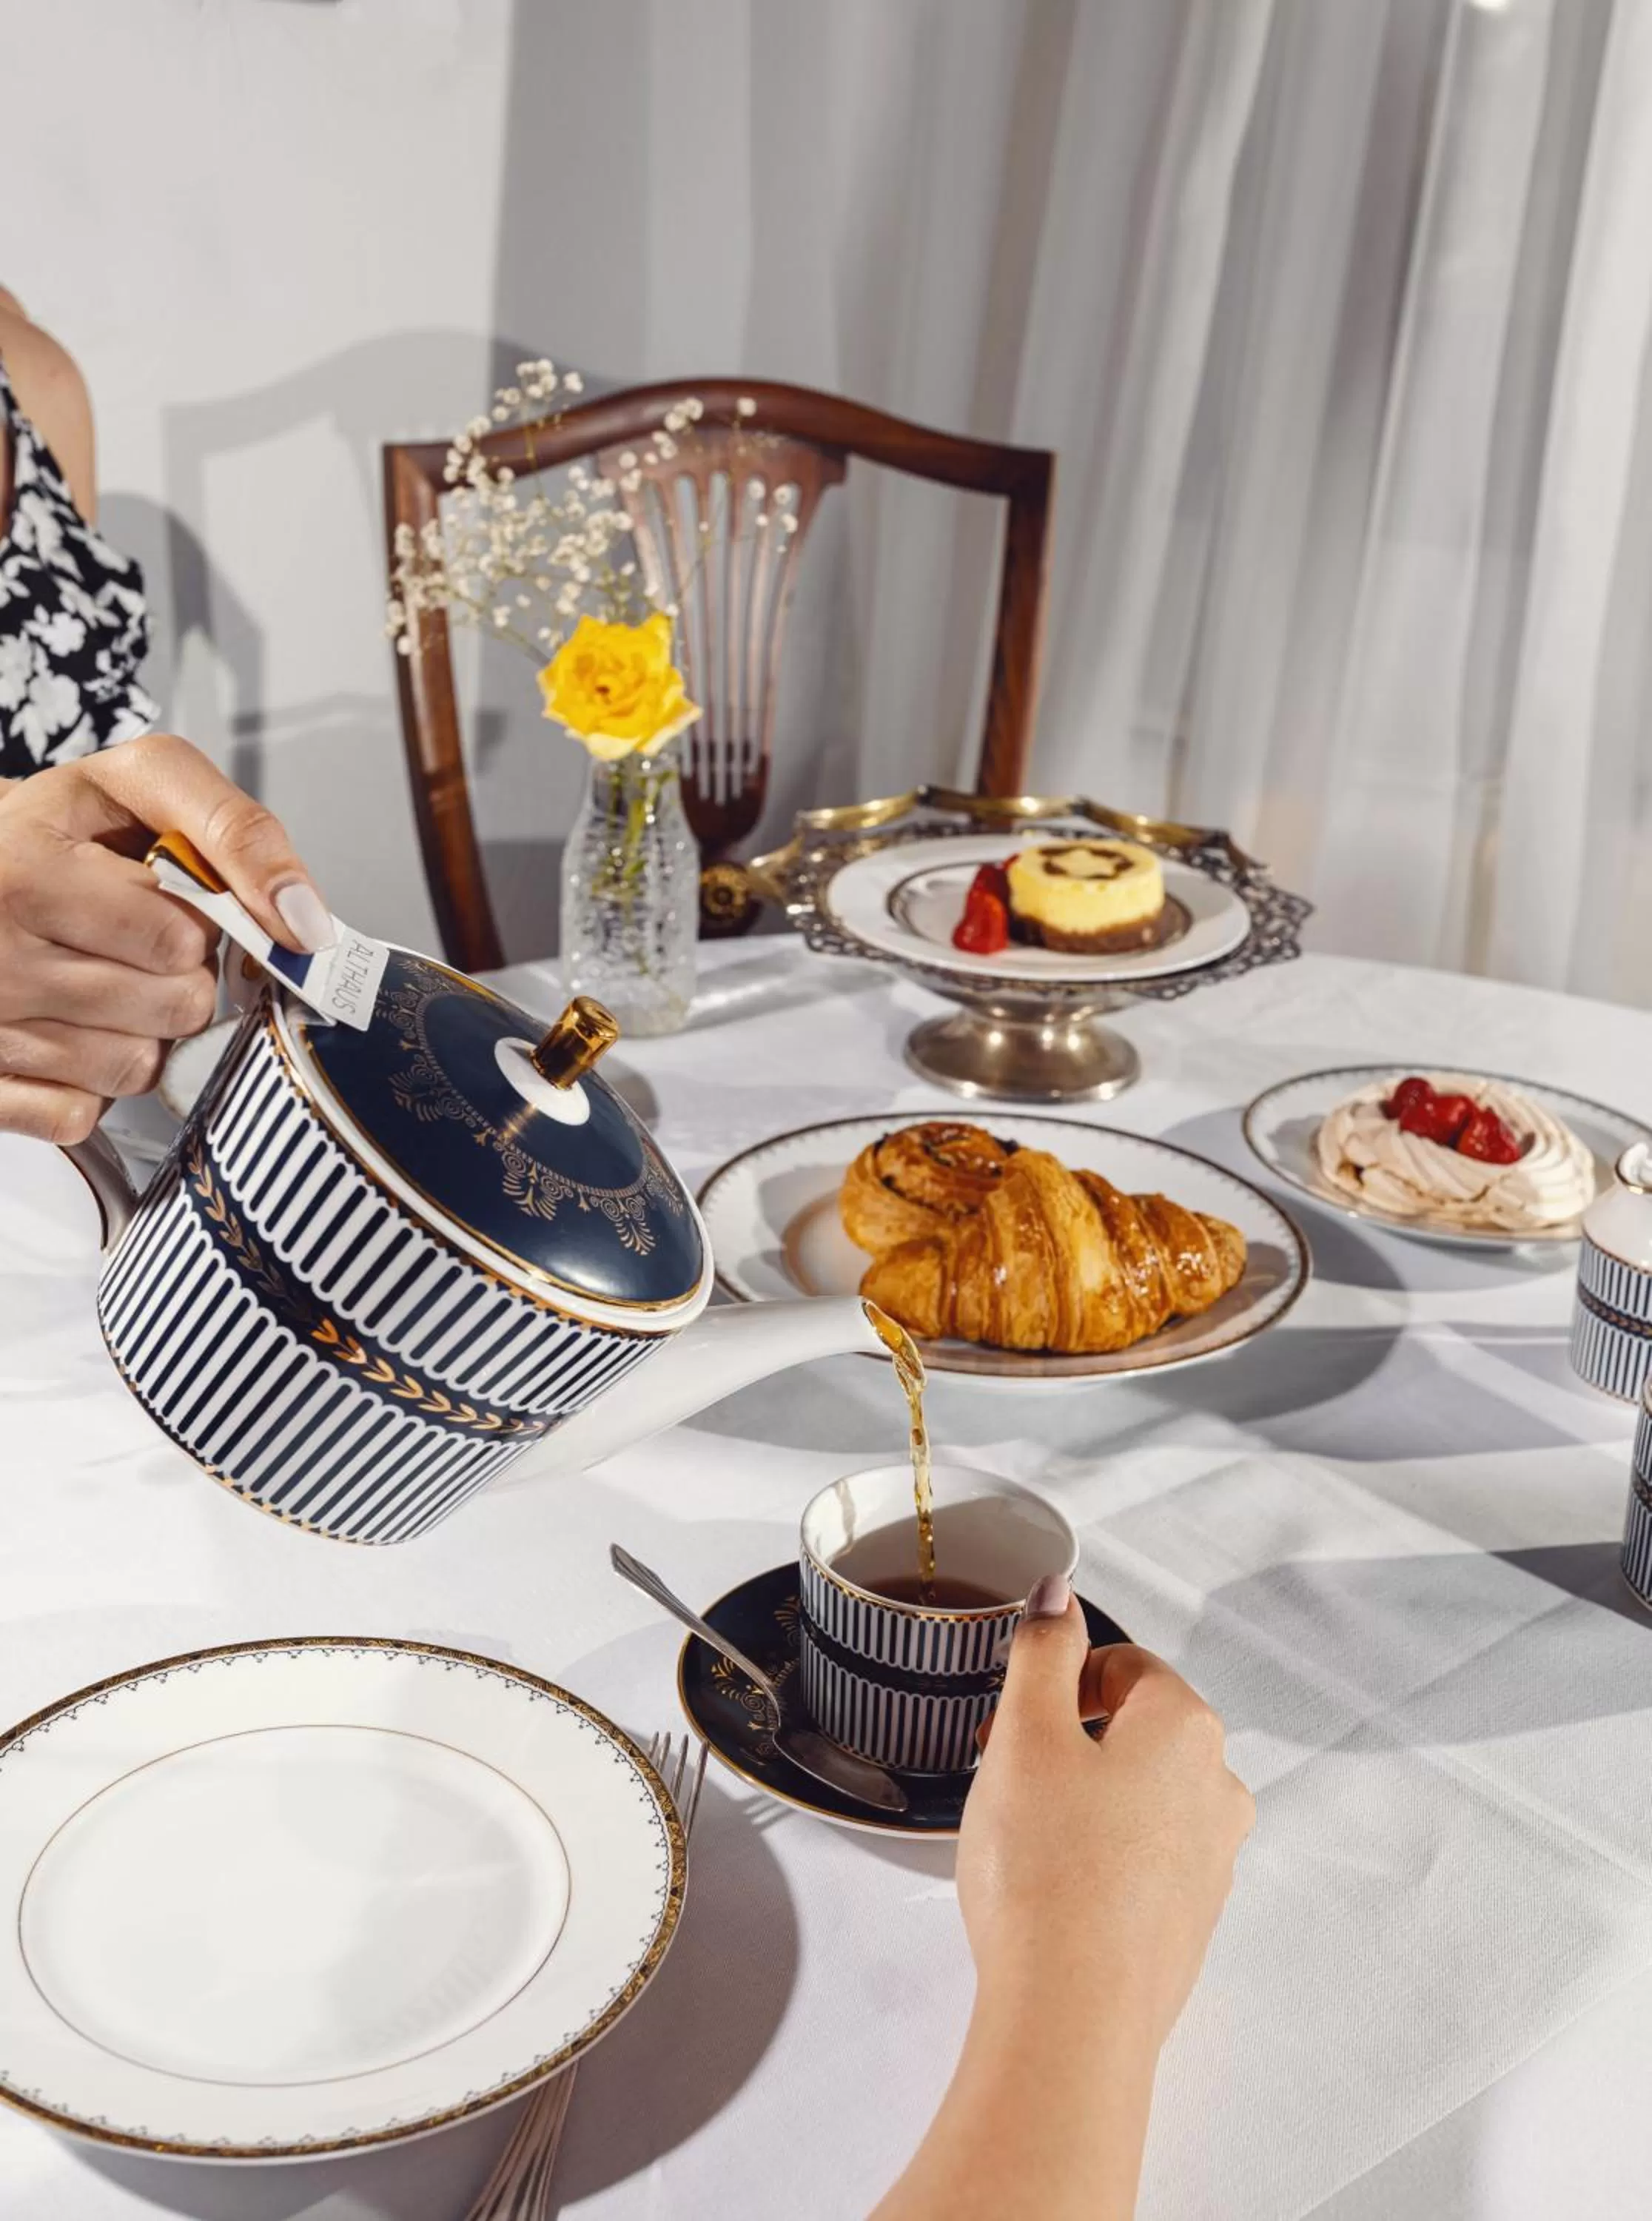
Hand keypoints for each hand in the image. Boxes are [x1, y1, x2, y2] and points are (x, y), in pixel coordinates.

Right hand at [0, 734, 330, 1144]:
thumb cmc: (63, 828)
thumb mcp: (146, 784)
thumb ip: (239, 833)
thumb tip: (304, 923)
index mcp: (24, 874)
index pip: (181, 939)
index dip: (199, 920)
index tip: (166, 897)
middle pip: (173, 1008)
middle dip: (182, 975)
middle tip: (136, 939)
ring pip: (136, 1070)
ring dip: (145, 1030)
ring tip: (103, 975)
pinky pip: (81, 1116)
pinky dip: (92, 1083)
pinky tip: (70, 1028)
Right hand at [960, 1581, 1253, 2052]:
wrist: (1070, 2017)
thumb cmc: (1047, 1874)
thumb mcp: (1024, 1734)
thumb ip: (1042, 1650)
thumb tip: (1059, 1593)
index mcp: (1186, 1728)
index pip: (1123, 1663)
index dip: (1057, 1679)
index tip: (1012, 1717)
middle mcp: (1217, 1789)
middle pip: (1135, 1729)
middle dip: (1067, 1738)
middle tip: (1006, 1771)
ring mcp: (1211, 1862)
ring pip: (1139, 1796)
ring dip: (1082, 1798)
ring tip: (1023, 1835)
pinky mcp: (1188, 1921)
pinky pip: (1141, 1861)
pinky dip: (1097, 1858)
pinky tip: (1050, 1888)